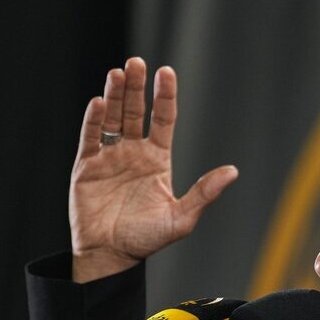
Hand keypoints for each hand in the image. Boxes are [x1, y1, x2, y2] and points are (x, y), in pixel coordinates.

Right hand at [70, 56, 238, 282]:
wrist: (110, 256)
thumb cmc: (145, 239)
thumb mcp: (180, 218)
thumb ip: (204, 193)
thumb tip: (232, 172)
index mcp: (157, 159)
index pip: (163, 119)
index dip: (165, 96)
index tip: (166, 72)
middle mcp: (133, 152)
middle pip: (135, 111)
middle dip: (136, 88)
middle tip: (137, 63)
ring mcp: (109, 157)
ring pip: (112, 118)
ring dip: (115, 96)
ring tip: (118, 74)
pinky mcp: (87, 166)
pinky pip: (90, 137)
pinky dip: (94, 120)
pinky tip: (99, 103)